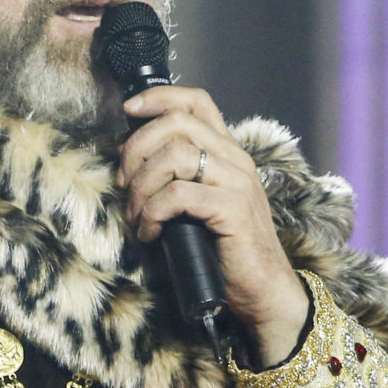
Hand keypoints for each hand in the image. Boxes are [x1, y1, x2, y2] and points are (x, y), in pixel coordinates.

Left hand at [119, 86, 310, 367]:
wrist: (262, 289)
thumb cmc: (225, 249)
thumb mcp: (201, 203)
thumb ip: (180, 175)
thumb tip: (131, 160)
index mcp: (228, 152)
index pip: (196, 102)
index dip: (158, 97)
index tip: (129, 111)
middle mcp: (236, 160)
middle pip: (176, 123)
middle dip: (137, 149)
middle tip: (124, 183)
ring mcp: (237, 183)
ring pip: (174, 156)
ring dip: (141, 186)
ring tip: (136, 214)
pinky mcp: (232, 209)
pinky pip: (177, 195)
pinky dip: (152, 212)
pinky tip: (150, 232)